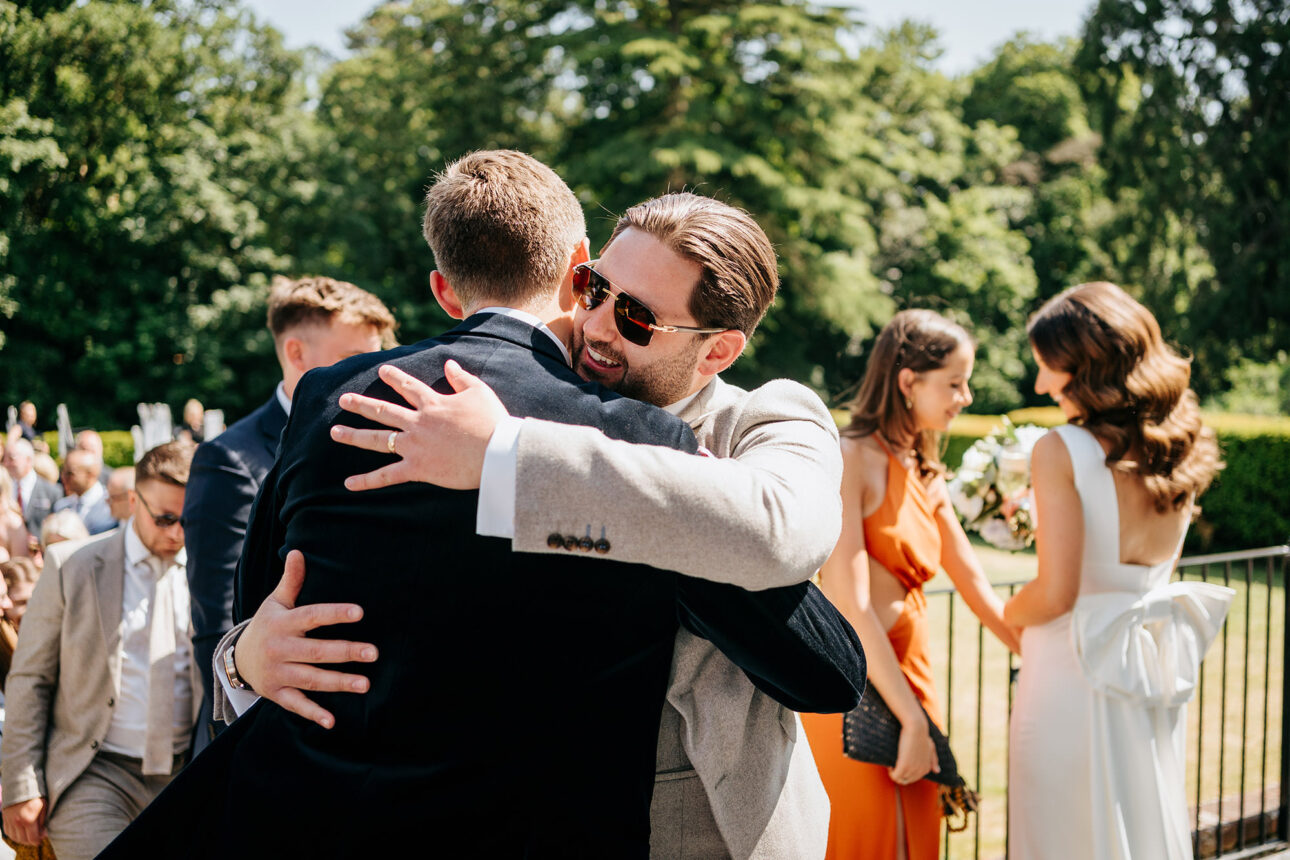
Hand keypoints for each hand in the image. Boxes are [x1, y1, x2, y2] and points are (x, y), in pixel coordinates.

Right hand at [2, 797, 46, 844]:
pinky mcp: (5, 818)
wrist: (21, 784)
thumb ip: (43, 822)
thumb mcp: (44, 806)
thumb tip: (43, 833)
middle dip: (31, 841)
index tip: (41, 839)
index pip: (32, 838)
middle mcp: (17, 822)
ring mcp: (10, 821)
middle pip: (23, 840)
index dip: (37, 841)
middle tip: (36, 838)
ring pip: (15, 838)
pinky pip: (8, 832)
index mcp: (28, 819)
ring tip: (29, 836)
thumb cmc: (36, 794)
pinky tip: (20, 832)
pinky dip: (14, 835)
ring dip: (22, 839)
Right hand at [237, 550, 377, 728]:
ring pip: (310, 679)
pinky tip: (332, 720)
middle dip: (346, 652)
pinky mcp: (276, 693)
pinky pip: (296, 704)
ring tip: (365, 684)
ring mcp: (277, 673)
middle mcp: (279, 649)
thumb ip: (292, 580)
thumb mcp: (276, 602)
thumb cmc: (267, 625)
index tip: (360, 613)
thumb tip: (297, 551)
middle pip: (316, 652)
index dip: (335, 614)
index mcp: (283, 623)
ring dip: (338, 683)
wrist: (237, 658)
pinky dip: (313, 713)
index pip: (312, 616)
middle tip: (374, 653)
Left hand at [331, 360, 508, 491]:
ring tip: (334, 432)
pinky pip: (387, 475)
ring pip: (378, 439)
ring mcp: (414, 445)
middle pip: (383, 411)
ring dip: (354, 435)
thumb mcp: (479, 392)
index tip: (382, 370)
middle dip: (361, 404)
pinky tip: (349, 484)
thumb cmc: (493, 422)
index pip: (408, 387)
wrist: (497, 452)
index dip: (394, 377)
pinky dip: (367, 481)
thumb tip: (449, 364)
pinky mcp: (418, 468)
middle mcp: (418, 422)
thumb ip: (461, 377)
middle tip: (343, 399)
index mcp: (433, 403)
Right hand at [889, 718, 938, 785]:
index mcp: (926, 768)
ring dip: (894, 773)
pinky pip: (895, 776)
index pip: (913, 778)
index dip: (905, 772)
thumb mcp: (930, 748)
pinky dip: (891, 772)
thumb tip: (937, 771)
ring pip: (899, 779)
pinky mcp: (904, 765)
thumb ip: (934, 760)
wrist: (916, 727)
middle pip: (905, 781)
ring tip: (891, 763)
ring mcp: (913, 769)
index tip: (900, 763)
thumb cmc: (922, 735)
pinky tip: (890, 764)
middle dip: (899, 774)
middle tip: (894, 764)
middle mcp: (920, 771)